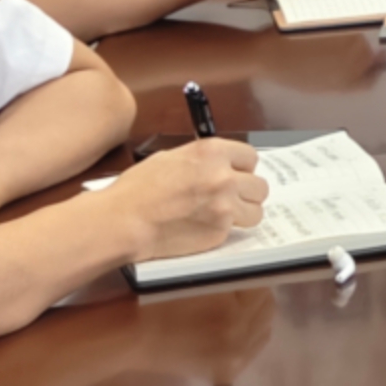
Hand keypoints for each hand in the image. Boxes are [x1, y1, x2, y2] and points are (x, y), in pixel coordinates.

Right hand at [106, 137, 267, 260]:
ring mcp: (225, 207)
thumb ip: (201, 160)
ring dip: (243, 214)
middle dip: (247, 192)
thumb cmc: (139, 188)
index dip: (243, 168)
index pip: (251, 158)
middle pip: (259, 186)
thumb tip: (217, 164)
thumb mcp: (171, 158)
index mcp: (213, 152)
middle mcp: (225, 178)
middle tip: (232, 198)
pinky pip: (234, 231)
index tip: (237, 175)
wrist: (126, 220)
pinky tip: (203, 227)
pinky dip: (223, 230)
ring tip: (223, 215)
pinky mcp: (219, 232)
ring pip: (256, 212)